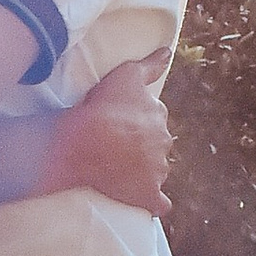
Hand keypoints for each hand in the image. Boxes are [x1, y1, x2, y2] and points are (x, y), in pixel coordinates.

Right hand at [52, 51, 173, 217]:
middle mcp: (163, 144)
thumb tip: (168, 51)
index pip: (153, 119)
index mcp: (158, 118)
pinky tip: (148, 204)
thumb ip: (149, 64)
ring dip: (143, 171)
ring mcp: (157, 172)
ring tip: (119, 172)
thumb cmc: (103, 108)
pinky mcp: (148, 195)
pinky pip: (157, 203)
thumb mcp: (125, 75)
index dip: (136, 121)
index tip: (119, 123)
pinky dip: (154, 203)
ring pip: (156, 171)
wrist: (87, 145)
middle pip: (156, 145)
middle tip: (116, 147)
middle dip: (142, 147)